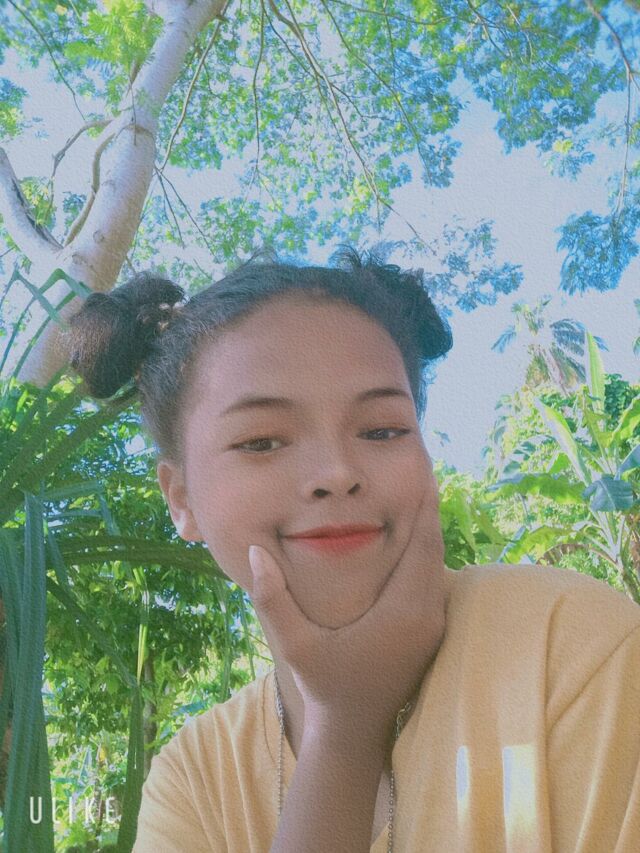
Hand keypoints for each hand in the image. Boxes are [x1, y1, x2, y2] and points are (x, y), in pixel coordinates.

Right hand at [247, 487, 445, 745]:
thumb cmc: (325, 685)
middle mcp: (427, 616)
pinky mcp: (430, 632)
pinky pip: (434, 581)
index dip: (425, 508)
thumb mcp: (294, 644)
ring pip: (438, 565)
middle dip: (430, 511)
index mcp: (403, 613)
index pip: (423, 546)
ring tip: (419, 496)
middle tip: (422, 472)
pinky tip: (413, 538)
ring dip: (430, 532)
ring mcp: (433, 626)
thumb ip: (272, 598)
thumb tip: (255, 552)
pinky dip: (427, 555)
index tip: (425, 474)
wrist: (355, 730)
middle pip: (436, 549)